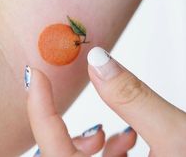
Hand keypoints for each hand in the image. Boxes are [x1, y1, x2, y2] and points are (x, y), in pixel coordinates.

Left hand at [26, 46, 185, 155]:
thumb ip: (132, 97)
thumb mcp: (177, 136)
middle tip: (91, 118)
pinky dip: (108, 152)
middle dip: (66, 130)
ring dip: (90, 144)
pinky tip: (128, 144)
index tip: (35, 74)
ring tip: (123, 135)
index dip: (39, 107)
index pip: (52, 149)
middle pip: (59, 155)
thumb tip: (97, 59)